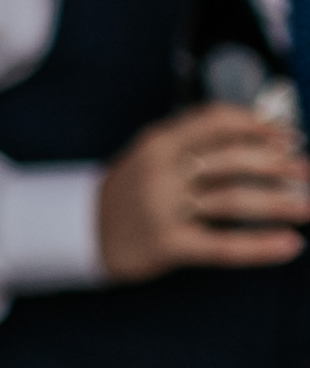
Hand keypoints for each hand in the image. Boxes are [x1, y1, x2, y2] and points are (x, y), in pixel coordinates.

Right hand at [103, 104, 309, 281]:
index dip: (259, 126)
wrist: (81, 232)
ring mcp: (161, 208)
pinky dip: (260, 246)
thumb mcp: (153, 155)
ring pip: (233, 200)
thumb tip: (266, 140)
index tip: (290, 137)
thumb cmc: (132, 191)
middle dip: (279, 165)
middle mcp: (160, 172)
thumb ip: (196, 143)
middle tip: (307, 171)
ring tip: (309, 206)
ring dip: (280, 202)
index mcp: (159, 142)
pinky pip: (222, 245)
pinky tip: (290, 244)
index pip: (216, 121)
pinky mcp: (166, 244)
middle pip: (232, 160)